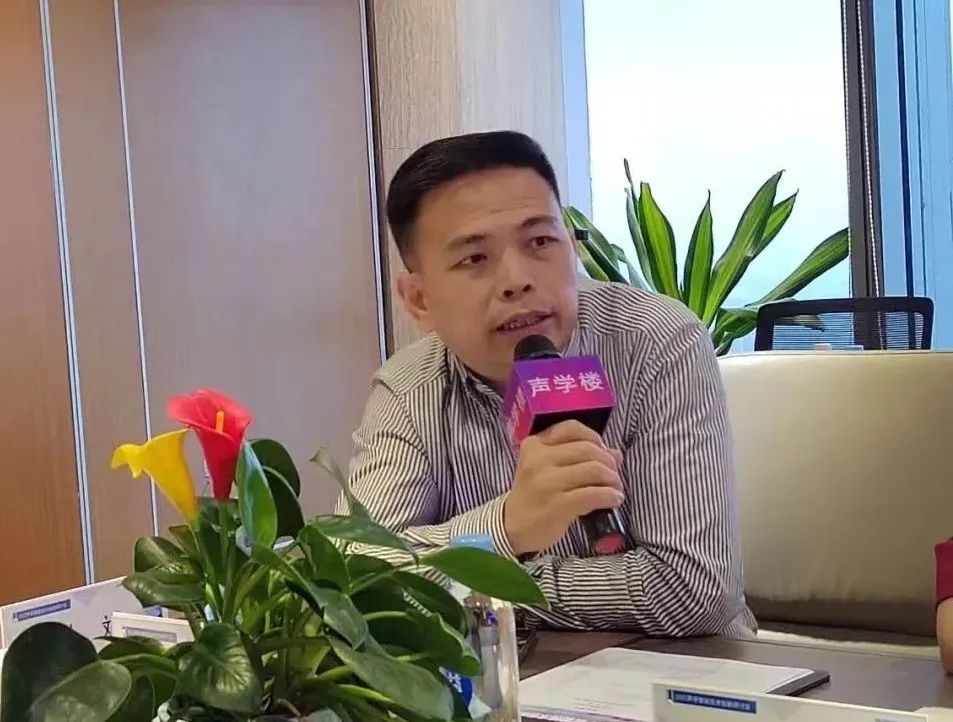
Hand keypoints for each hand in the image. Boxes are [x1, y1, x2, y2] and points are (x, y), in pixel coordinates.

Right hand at [504, 420, 623, 555]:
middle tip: (614, 475)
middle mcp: (539, 459)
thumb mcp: (548, 469)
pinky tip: (614, 499)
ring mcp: (547, 482)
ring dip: (612, 479)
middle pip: (587, 449)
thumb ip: (578, 458)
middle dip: (608, 462)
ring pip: (593, 470)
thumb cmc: (534, 495)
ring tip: (615, 488)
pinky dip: (610, 496)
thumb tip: (616, 454)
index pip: (572, 428)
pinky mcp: (556, 505)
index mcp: (535, 445)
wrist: (513, 526)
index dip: (594, 437)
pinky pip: (593, 494)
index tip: (603, 451)